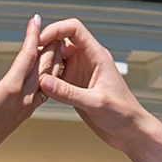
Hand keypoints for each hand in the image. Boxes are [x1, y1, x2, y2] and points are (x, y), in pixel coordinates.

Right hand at [0, 17, 47, 161]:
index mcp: (11, 88)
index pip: (28, 55)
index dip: (32, 35)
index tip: (35, 20)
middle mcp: (25, 96)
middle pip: (43, 64)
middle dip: (48, 42)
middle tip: (50, 25)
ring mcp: (28, 105)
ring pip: (47, 77)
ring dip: (52, 58)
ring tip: (55, 42)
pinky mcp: (28, 111)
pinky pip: (44, 89)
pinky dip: (49, 74)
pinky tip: (49, 67)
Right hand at [32, 16, 161, 161]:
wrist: (130, 132)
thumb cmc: (123, 114)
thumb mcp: (95, 103)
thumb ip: (68, 93)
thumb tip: (44, 81)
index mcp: (97, 56)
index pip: (74, 29)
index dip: (56, 30)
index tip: (41, 39)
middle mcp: (87, 60)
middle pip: (60, 41)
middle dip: (45, 47)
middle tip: (31, 61)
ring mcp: (80, 73)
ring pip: (56, 59)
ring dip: (43, 64)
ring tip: (32, 76)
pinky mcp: (74, 86)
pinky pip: (55, 76)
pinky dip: (45, 79)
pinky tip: (38, 88)